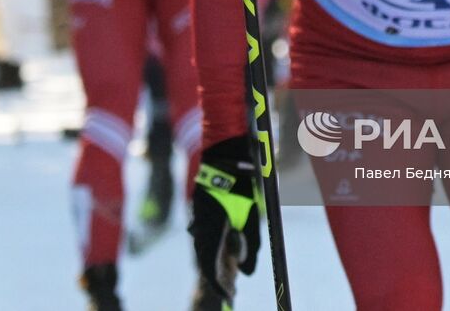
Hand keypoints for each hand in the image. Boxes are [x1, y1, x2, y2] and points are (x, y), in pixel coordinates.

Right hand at [190, 137, 260, 302]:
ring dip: (218, 259)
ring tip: (232, 269)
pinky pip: (205, 233)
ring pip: (205, 245)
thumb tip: (246, 271)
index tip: (228, 296)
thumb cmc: (242, 183)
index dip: (218, 284)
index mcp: (210, 228)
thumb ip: (250, 244)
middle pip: (206, 258)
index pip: (209, 265)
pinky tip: (227, 245)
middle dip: (219, 274)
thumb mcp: (251, 215)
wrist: (226, 152)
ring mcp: (198, 215)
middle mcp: (200, 224)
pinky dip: (216, 244)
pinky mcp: (200, 207)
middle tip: (233, 287)